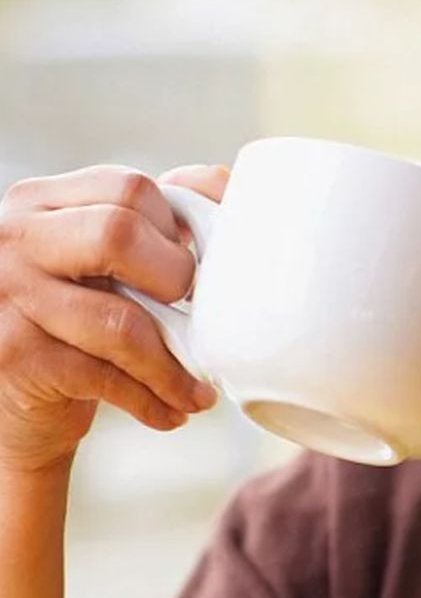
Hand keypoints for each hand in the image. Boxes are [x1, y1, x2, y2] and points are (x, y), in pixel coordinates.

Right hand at [0, 164, 229, 474]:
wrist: (9, 402)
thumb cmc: (73, 320)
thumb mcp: (99, 260)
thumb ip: (151, 218)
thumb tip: (223, 186)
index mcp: (41, 202)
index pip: (129, 187)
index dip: (176, 227)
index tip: (189, 265)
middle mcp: (14, 238)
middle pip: (119, 233)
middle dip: (175, 277)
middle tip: (192, 314)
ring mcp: (8, 296)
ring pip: (120, 321)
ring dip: (175, 365)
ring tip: (198, 388)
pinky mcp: (15, 356)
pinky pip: (106, 376)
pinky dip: (152, 399)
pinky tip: (171, 411)